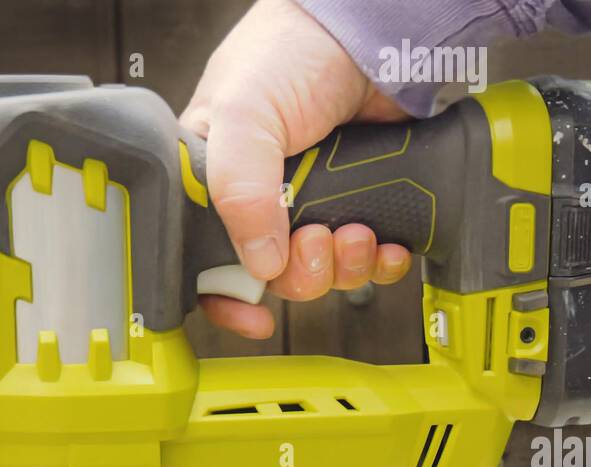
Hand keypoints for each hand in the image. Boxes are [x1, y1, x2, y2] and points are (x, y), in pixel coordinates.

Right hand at [181, 0, 412, 338]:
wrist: (372, 27)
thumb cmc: (293, 48)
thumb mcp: (244, 114)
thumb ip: (238, 190)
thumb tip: (259, 261)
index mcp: (218, 185)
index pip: (207, 264)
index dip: (228, 298)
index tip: (254, 313)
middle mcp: (263, 202)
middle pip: (275, 278)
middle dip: (303, 272)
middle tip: (317, 240)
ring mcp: (315, 206)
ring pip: (324, 273)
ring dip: (345, 266)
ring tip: (356, 229)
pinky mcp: (362, 204)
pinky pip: (369, 262)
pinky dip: (380, 261)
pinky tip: (383, 240)